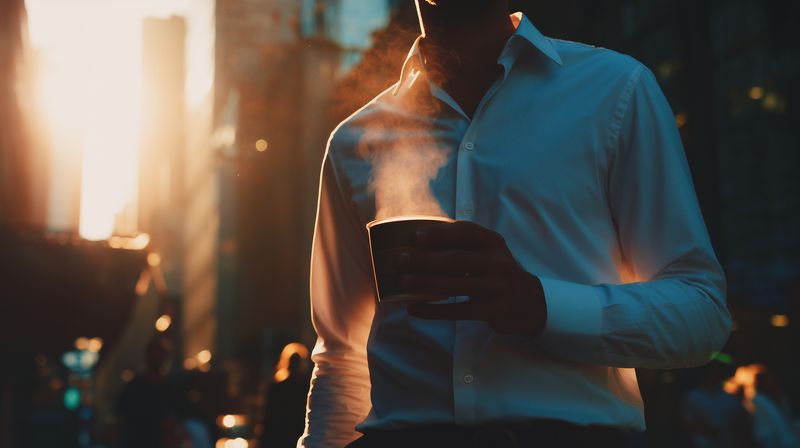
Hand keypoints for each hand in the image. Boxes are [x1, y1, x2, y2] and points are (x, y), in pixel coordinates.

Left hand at [398, 220, 546, 336]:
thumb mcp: (490, 253)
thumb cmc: (499, 273)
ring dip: (426, 284)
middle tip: (401, 260)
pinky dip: (433, 311)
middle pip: (456, 259)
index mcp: (494, 243)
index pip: (466, 232)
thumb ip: (465, 245)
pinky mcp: (492, 310)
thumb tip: (420, 244)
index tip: (416, 237)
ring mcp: (496, 288)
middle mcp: (497, 263)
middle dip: (425, 260)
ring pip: (455, 285)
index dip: (440, 233)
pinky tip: (415, 309)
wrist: (531, 302)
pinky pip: (457, 311)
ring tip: (404, 282)